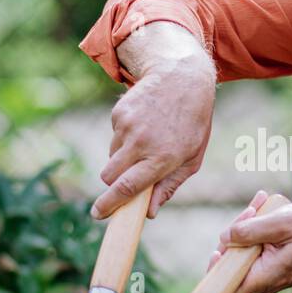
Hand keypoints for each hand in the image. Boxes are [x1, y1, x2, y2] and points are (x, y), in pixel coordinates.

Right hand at [91, 44, 215, 218]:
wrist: (182, 78)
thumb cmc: (193, 123)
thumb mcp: (192, 158)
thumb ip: (169, 186)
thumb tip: (149, 213)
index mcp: (162, 158)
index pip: (128, 187)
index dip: (110, 204)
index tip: (98, 214)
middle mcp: (142, 143)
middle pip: (110, 176)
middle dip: (113, 183)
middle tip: (127, 178)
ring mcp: (127, 127)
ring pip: (112, 157)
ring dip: (124, 158)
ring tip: (148, 141)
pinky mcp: (118, 114)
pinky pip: (114, 137)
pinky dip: (125, 138)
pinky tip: (144, 125)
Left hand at [208, 191, 291, 292]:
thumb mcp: (282, 223)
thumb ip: (250, 230)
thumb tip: (224, 237)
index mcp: (262, 277)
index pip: (225, 291)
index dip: (214, 272)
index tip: (219, 250)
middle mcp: (260, 280)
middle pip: (229, 262)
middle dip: (234, 233)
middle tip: (251, 212)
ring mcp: (264, 271)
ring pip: (241, 251)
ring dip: (246, 226)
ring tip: (261, 203)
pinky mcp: (268, 261)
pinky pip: (253, 247)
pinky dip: (256, 228)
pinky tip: (264, 209)